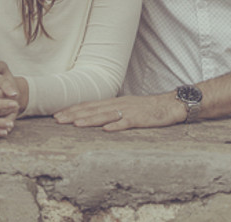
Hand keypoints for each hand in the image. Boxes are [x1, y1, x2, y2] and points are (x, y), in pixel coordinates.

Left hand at [54, 94, 181, 131]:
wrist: (173, 104)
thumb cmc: (150, 108)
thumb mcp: (128, 107)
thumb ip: (113, 112)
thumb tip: (95, 119)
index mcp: (116, 102)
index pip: (91, 105)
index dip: (74, 109)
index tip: (58, 114)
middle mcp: (120, 104)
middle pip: (94, 109)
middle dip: (75, 114)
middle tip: (58, 119)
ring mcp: (131, 111)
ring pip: (107, 115)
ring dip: (90, 119)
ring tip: (76, 124)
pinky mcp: (142, 119)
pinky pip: (128, 122)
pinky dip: (116, 125)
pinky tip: (106, 130)